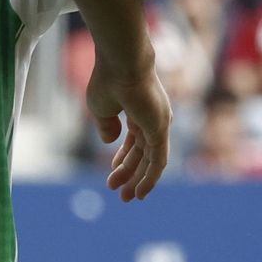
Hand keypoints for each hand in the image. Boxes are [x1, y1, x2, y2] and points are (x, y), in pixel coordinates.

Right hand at [86, 61, 171, 200]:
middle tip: (119, 193)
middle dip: (130, 173)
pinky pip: (158, 160)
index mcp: (138, 111)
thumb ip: (106, 126)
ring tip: (127, 198)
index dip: (122, 159)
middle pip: (142, 153)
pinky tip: (141, 191)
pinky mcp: (161, 130)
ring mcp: (159, 124)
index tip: (112, 174)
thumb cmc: (107, 80)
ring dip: (139, 180)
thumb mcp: (100, 108)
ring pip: (151, 160)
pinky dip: (150, 177)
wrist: (120, 64)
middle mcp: (153, 118)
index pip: (133, 141)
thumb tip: (110, 141)